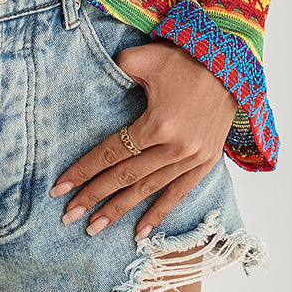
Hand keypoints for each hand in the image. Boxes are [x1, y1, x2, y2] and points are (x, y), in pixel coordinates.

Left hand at [49, 41, 236, 240]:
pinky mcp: (205, 163)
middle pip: (125, 177)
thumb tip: (95, 82)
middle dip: (94, 197)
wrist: (232, 67)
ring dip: (120, 210)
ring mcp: (192, 159)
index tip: (60, 189)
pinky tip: (140, 232)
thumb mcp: (144, 58)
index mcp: (157, 124)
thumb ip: (116, 70)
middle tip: (68, 216)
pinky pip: (178, 193)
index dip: (83, 171)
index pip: (111, 153)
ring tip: (94, 227)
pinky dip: (159, 213)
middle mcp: (175, 148)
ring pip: (148, 189)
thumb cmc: (185, 59)